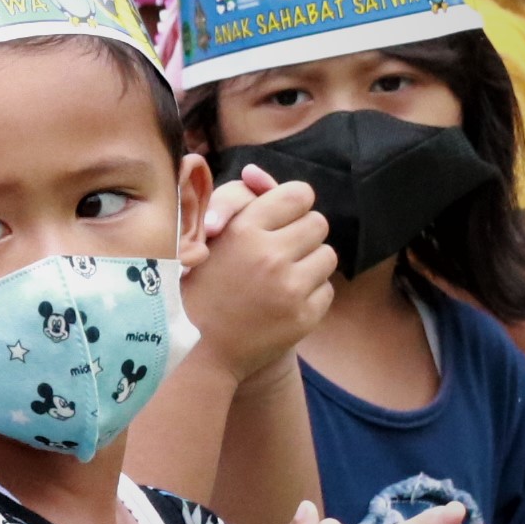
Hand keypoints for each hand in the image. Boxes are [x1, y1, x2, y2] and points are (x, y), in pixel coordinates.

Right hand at [180, 166, 336, 380]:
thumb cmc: (200, 288)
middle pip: (318, 223)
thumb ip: (239, 203)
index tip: (283, 218)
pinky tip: (284, 302)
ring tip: (283, 277)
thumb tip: (258, 172)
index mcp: (243, 230)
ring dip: (310, 264)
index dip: (293, 205)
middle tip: (282, 250)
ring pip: (327, 256)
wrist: (197, 351)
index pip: (298, 195)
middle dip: (303, 234)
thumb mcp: (209, 238)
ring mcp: (289, 289)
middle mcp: (269, 256)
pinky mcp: (303, 317)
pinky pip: (326, 290)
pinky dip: (311, 294)